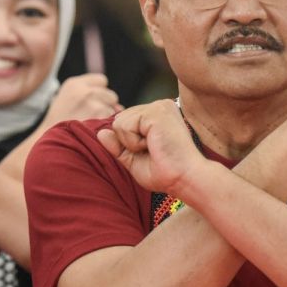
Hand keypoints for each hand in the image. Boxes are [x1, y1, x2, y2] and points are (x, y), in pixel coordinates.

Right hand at [42, 73, 122, 127]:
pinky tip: (95, 134)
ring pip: (114, 110)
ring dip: (107, 119)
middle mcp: (85, 91)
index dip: (99, 93)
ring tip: (91, 128)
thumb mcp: (66, 102)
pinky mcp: (100, 119)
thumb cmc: (58, 126)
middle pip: (111, 95)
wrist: (49, 145)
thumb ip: (89, 96)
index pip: (101, 80)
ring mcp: (94, 104)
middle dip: (106, 106)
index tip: (91, 104)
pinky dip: (108, 129)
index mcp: (74, 84)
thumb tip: (119, 107)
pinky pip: (113, 122)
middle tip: (91, 119)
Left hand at [96, 100, 210, 193]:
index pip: (124, 122)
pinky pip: (124, 126)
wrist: (185, 179)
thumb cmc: (165, 173)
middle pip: (118, 121)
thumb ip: (118, 146)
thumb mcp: (134, 161)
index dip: (128, 144)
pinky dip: (133, 142)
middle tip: (152, 151)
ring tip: (153, 148)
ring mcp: (158, 106)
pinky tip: (153, 145)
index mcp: (156, 115)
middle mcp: (159, 106)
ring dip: (131, 143)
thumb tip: (101, 133)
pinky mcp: (156, 111)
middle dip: (128, 143)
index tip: (151, 153)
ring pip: (119, 122)